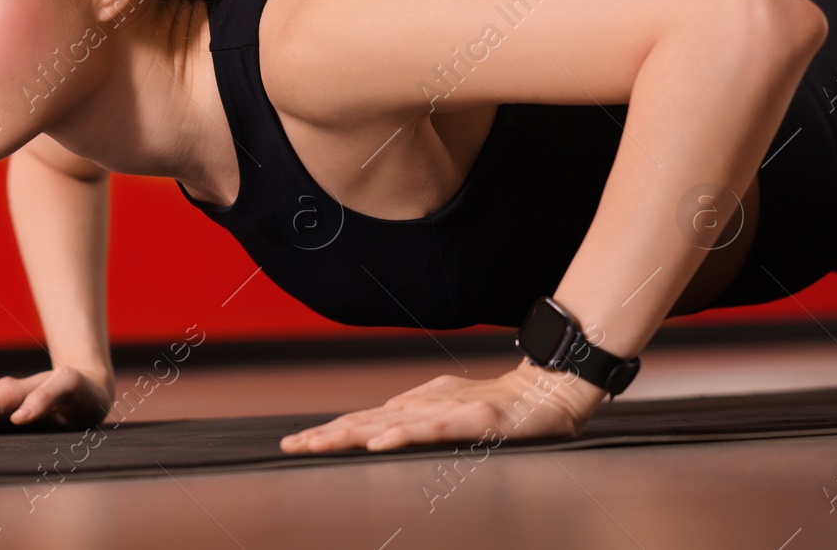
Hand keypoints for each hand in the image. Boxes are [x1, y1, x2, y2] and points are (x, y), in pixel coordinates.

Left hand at [279, 359, 605, 453]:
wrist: (547, 390)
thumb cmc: (499, 404)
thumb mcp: (448, 412)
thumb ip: (415, 418)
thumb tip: (380, 428)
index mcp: (414, 407)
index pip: (362, 422)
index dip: (328, 432)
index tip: (295, 444)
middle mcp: (422, 405)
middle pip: (364, 422)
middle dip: (325, 435)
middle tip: (289, 447)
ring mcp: (445, 410)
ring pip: (387, 424)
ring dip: (348, 435)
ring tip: (317, 445)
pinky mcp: (471, 417)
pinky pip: (430, 429)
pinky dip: (401, 436)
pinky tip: (378, 444)